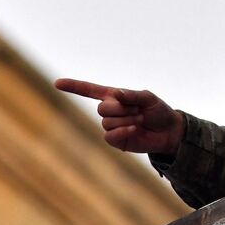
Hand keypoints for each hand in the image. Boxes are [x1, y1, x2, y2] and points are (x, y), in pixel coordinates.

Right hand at [54, 78, 184, 154]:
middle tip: (138, 110)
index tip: (57, 83)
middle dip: (121, 109)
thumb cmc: (158, 111)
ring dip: (127, 120)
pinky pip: (110, 136)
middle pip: (102, 108)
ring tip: (140, 119)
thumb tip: (114, 93)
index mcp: (114, 97)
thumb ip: (132, 94)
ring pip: (107, 122)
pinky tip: (135, 128)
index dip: (73, 86)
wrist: (168, 131)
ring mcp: (112, 126)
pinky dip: (123, 131)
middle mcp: (110, 111)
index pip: (89, 90)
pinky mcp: (116, 140)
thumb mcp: (148, 98)